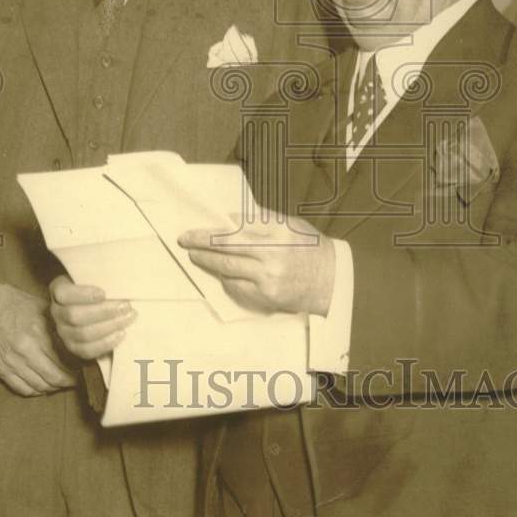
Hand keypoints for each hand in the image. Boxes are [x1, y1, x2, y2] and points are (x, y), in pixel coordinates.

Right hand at [0, 283, 75, 396]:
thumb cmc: (16, 303)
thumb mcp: (43, 308)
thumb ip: (59, 325)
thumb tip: (77, 338)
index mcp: (39, 332)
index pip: (64, 360)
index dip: (76, 368)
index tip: (83, 369)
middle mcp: (26, 349)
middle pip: (54, 377)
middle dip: (67, 382)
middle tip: (74, 380)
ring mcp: (12, 361)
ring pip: (39, 386)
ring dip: (52, 388)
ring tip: (59, 383)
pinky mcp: (0, 368)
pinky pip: (21, 388)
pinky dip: (34, 391)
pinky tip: (41, 386)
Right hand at [49, 275, 136, 359]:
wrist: (90, 304)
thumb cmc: (95, 285)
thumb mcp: (93, 276)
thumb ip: (101, 277)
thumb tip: (120, 279)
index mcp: (59, 290)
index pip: (63, 294)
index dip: (82, 295)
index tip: (103, 293)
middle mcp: (57, 312)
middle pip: (75, 316)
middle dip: (104, 312)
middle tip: (126, 306)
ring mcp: (63, 332)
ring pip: (83, 334)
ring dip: (109, 327)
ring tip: (128, 318)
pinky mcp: (73, 347)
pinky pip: (87, 350)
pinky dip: (106, 343)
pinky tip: (121, 333)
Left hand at [179, 214, 335, 315]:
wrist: (332, 280)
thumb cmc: (309, 247)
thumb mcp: (289, 224)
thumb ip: (260, 221)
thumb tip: (228, 218)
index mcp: (277, 232)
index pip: (234, 230)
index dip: (209, 232)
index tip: (191, 232)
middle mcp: (272, 255)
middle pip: (226, 251)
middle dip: (201, 247)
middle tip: (184, 242)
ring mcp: (268, 279)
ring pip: (227, 271)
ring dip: (208, 264)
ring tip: (197, 257)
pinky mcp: (267, 297)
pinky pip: (237, 288)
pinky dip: (227, 279)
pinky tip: (222, 274)